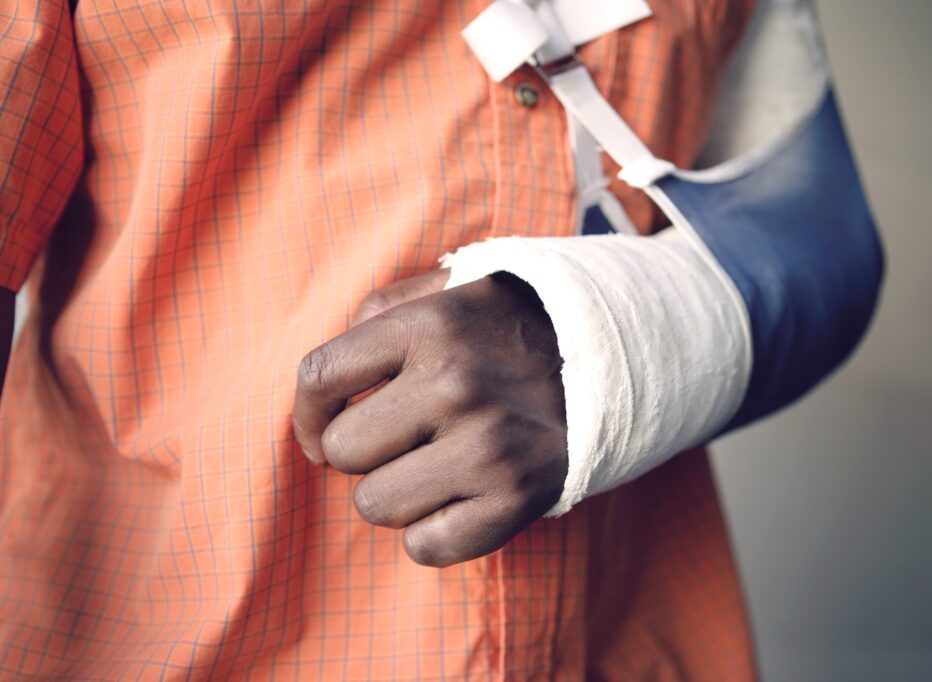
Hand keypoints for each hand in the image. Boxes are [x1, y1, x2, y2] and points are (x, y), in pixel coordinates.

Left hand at [293, 269, 568, 566]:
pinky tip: (462, 498)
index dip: (304, 413)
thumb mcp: (452, 288)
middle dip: (362, 450)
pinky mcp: (516, 499)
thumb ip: (382, 308)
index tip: (317, 429)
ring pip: (375, 505)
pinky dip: (435, 532)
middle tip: (405, 438)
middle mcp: (455, 384)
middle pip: (342, 451)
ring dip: (397, 492)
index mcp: (430, 326)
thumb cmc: (514, 329)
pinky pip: (425, 546)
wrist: (616, 359)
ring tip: (438, 464)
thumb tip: (327, 380)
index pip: (319, 378)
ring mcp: (488, 446)